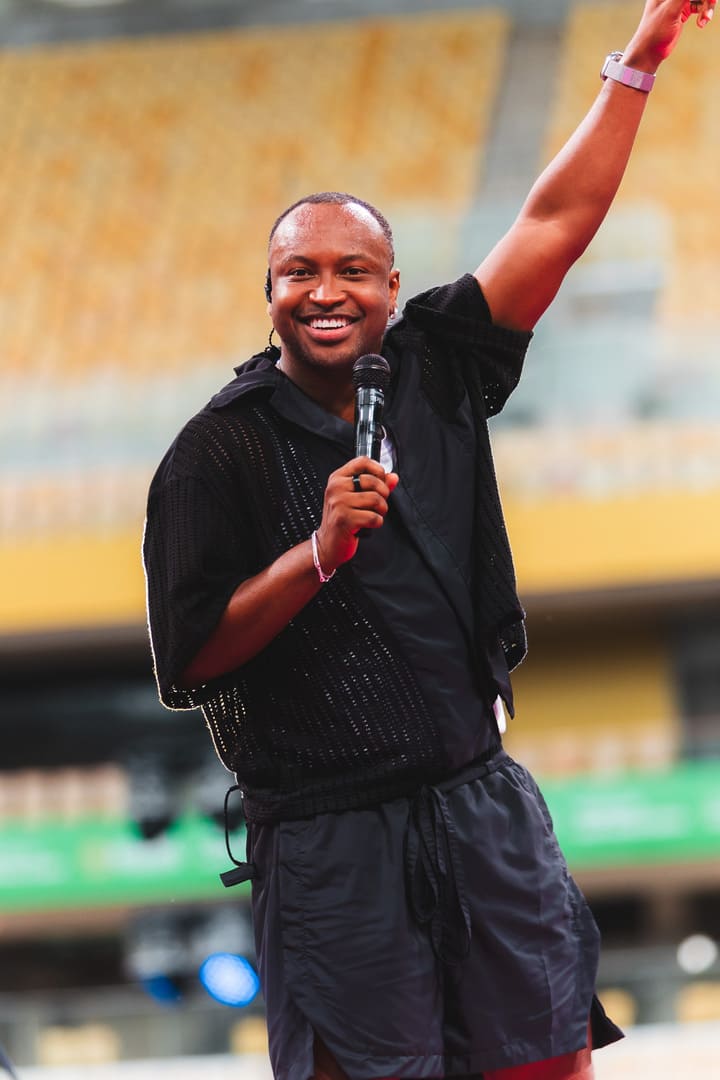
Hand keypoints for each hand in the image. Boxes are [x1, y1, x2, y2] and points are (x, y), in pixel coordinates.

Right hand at [314, 457, 398, 572]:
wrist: (328, 544)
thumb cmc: (343, 519)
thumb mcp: (356, 498)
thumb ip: (376, 486)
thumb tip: (393, 477)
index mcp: (338, 478)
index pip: (362, 461)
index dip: (378, 469)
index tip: (381, 480)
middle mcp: (336, 488)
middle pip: (372, 480)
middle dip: (383, 494)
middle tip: (378, 504)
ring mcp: (339, 503)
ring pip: (376, 499)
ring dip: (381, 510)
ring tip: (373, 515)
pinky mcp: (344, 519)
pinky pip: (374, 517)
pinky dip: (376, 523)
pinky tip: (367, 525)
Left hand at [625, 0, 714, 70]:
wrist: (649, 52)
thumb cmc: (654, 32)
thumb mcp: (670, 9)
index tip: (706, 2)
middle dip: (706, 0)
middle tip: (708, 9)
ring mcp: (677, 2)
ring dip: (706, 7)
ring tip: (705, 19)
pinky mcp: (682, 11)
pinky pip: (698, 6)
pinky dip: (703, 13)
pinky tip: (702, 23)